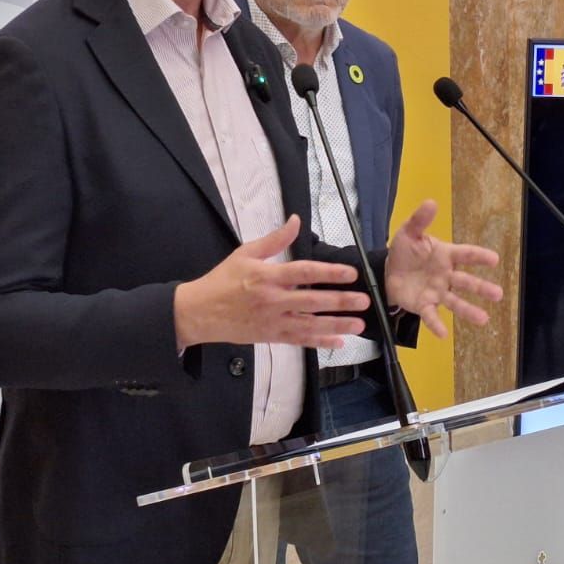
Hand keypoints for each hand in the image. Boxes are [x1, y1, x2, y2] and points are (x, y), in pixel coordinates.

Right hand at [175, 216, 369, 350]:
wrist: (199, 312)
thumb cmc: (222, 281)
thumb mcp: (245, 253)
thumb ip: (274, 240)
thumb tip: (296, 221)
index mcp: (267, 276)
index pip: (303, 273)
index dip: (329, 273)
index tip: (350, 273)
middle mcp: (273, 300)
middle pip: (312, 301)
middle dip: (341, 301)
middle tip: (364, 300)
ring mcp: (273, 321)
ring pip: (310, 325)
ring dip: (336, 325)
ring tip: (359, 323)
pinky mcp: (271, 336)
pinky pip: (299, 341)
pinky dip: (319, 342)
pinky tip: (338, 342)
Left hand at [384, 200, 502, 338]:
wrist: (387, 271)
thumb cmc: (404, 251)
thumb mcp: (409, 232)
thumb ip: (420, 219)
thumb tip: (431, 202)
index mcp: (446, 255)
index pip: (465, 254)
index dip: (479, 256)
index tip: (494, 259)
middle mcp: (446, 276)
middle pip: (466, 282)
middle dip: (482, 288)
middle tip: (498, 294)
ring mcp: (436, 292)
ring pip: (455, 302)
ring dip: (469, 310)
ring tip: (483, 319)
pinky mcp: (424, 305)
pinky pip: (431, 315)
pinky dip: (437, 324)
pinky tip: (443, 334)